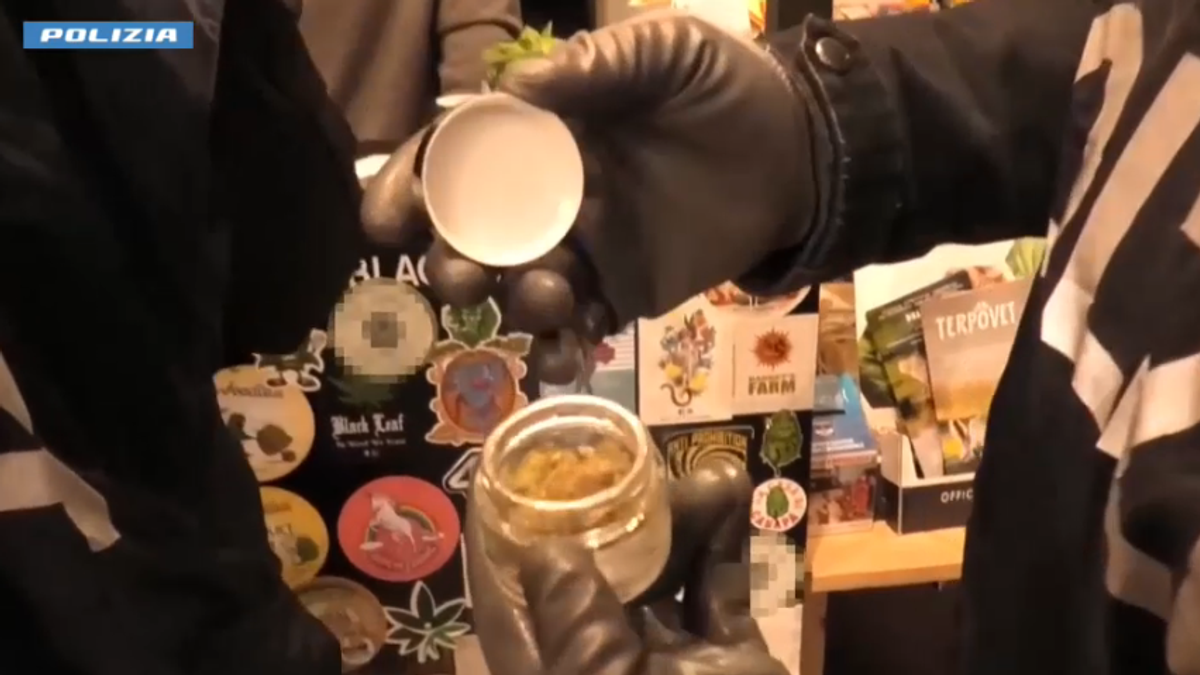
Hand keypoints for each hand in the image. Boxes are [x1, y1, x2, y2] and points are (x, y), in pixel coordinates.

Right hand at [363, 13, 819, 383]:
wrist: (804, 152)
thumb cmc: (728, 90)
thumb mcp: (668, 50)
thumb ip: (600, 62)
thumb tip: (518, 87)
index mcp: (543, 136)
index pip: (457, 159)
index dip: (413, 185)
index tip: (390, 217)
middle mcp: (549, 197)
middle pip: (474, 238)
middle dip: (452, 262)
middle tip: (462, 276)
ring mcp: (586, 251)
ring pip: (519, 289)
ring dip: (513, 303)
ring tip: (548, 295)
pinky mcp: (625, 293)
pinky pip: (579, 328)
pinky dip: (563, 350)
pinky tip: (567, 358)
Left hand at [465, 464, 789, 674]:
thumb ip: (570, 619)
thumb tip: (542, 552)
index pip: (510, 605)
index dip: (501, 544)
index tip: (504, 479)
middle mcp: (604, 667)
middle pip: (592, 575)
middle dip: (610, 514)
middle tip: (625, 460)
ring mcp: (669, 666)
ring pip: (660, 575)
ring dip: (676, 518)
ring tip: (699, 471)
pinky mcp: (729, 663)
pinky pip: (720, 590)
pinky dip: (724, 540)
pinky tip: (729, 492)